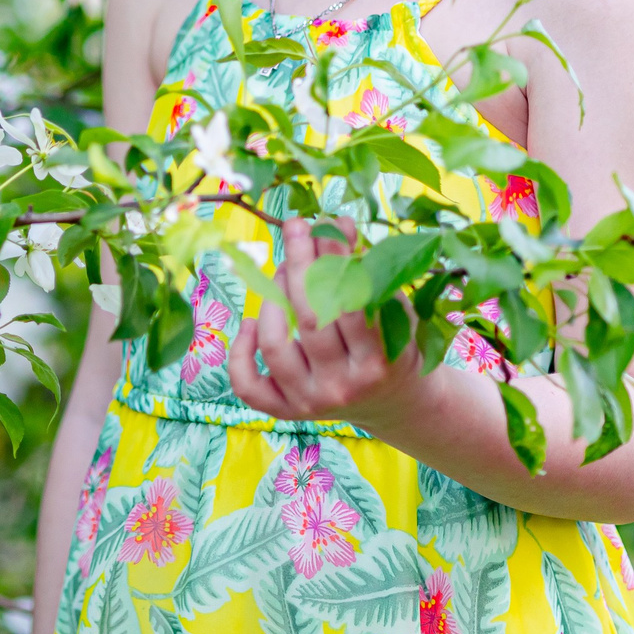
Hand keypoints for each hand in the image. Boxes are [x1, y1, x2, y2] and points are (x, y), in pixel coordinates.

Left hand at [226, 217, 430, 428]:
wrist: (392, 402)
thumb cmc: (393, 344)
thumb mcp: (393, 309)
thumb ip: (366, 270)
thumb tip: (337, 223)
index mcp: (378, 362)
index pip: (350, 304)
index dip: (335, 259)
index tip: (327, 223)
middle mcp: (343, 386)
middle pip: (309, 319)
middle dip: (300, 264)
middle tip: (296, 227)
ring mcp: (311, 402)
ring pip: (276, 346)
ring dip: (273, 298)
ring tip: (283, 270)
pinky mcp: (286, 411)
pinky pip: (249, 385)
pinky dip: (241, 352)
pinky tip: (252, 321)